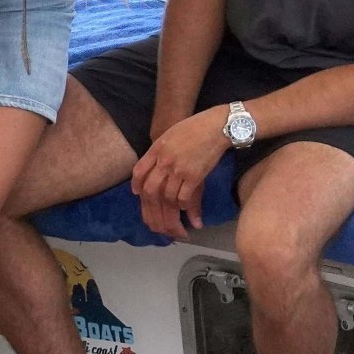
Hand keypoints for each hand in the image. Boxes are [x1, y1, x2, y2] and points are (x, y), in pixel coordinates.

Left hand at [131, 110, 227, 239]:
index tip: (138, 195)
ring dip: (170, 216)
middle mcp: (164, 161)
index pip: (139, 172)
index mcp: (157, 148)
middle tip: (156, 226)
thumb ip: (162, 152)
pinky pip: (183, 198)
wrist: (217, 126)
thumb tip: (158, 170)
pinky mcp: (194, 176)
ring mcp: (178, 169)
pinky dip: (183, 207)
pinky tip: (185, 210)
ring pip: (167, 199)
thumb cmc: (195, 128)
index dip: (137, 186)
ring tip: (174, 227)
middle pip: (150, 192)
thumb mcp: (172, 135)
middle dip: (152, 212)